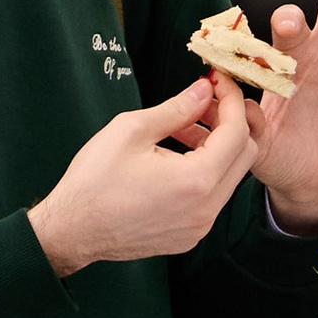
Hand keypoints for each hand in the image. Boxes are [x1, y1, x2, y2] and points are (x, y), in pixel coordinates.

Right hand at [30, 74, 253, 274]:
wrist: (72, 231)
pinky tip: (175, 157)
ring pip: (229, 176)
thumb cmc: (93, 184)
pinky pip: (212, 197)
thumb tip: (202, 90)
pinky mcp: (190, 234)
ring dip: (216, 147)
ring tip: (181, 127)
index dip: (232, 100)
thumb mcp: (131, 130)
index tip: (218, 82)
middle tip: (204, 101)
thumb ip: (176, 108)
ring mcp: (199, 226)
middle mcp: (206, 208)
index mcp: (196, 181)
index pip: (237, 132)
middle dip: (230, 121)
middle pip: (244, 155)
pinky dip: (204, 171)